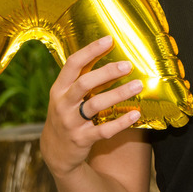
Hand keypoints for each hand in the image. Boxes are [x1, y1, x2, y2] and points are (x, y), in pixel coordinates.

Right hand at [40, 36, 143, 178]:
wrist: (55, 152)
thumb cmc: (67, 116)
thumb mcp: (66, 97)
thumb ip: (82, 80)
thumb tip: (110, 59)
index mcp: (59, 89)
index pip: (72, 64)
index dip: (90, 50)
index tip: (109, 39)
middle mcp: (63, 104)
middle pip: (84, 83)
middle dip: (107, 72)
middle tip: (127, 65)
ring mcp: (71, 122)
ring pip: (95, 104)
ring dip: (118, 94)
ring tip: (137, 85)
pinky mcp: (82, 139)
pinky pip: (103, 130)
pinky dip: (120, 122)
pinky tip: (135, 114)